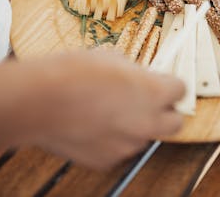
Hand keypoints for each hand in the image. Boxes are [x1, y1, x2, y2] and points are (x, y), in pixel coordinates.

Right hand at [27, 49, 184, 168]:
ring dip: (133, 125)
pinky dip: (110, 139)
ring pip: (143, 136)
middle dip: (164, 112)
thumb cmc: (72, 73)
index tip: (161, 82)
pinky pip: (117, 148)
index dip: (169, 84)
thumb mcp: (112, 59)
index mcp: (154, 92)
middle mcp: (148, 122)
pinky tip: (90, 124)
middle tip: (146, 102)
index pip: (180, 89)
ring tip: (105, 111)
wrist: (39, 101)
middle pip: (175, 123)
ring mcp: (128, 144)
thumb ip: (135, 73)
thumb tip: (138, 78)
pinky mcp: (107, 160)